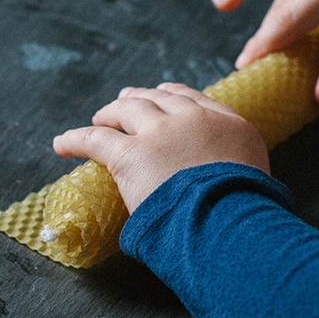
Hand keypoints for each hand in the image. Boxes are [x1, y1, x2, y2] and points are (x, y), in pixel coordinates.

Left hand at [54, 83, 268, 212]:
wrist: (230, 222)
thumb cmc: (246, 215)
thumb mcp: (256, 185)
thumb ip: (239, 176)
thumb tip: (229, 197)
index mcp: (230, 127)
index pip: (196, 100)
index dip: (175, 97)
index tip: (164, 96)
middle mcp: (195, 120)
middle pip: (161, 99)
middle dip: (141, 98)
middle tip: (127, 100)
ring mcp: (161, 133)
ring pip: (129, 110)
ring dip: (112, 112)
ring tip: (100, 117)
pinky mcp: (130, 154)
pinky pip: (95, 139)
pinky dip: (76, 139)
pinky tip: (62, 144)